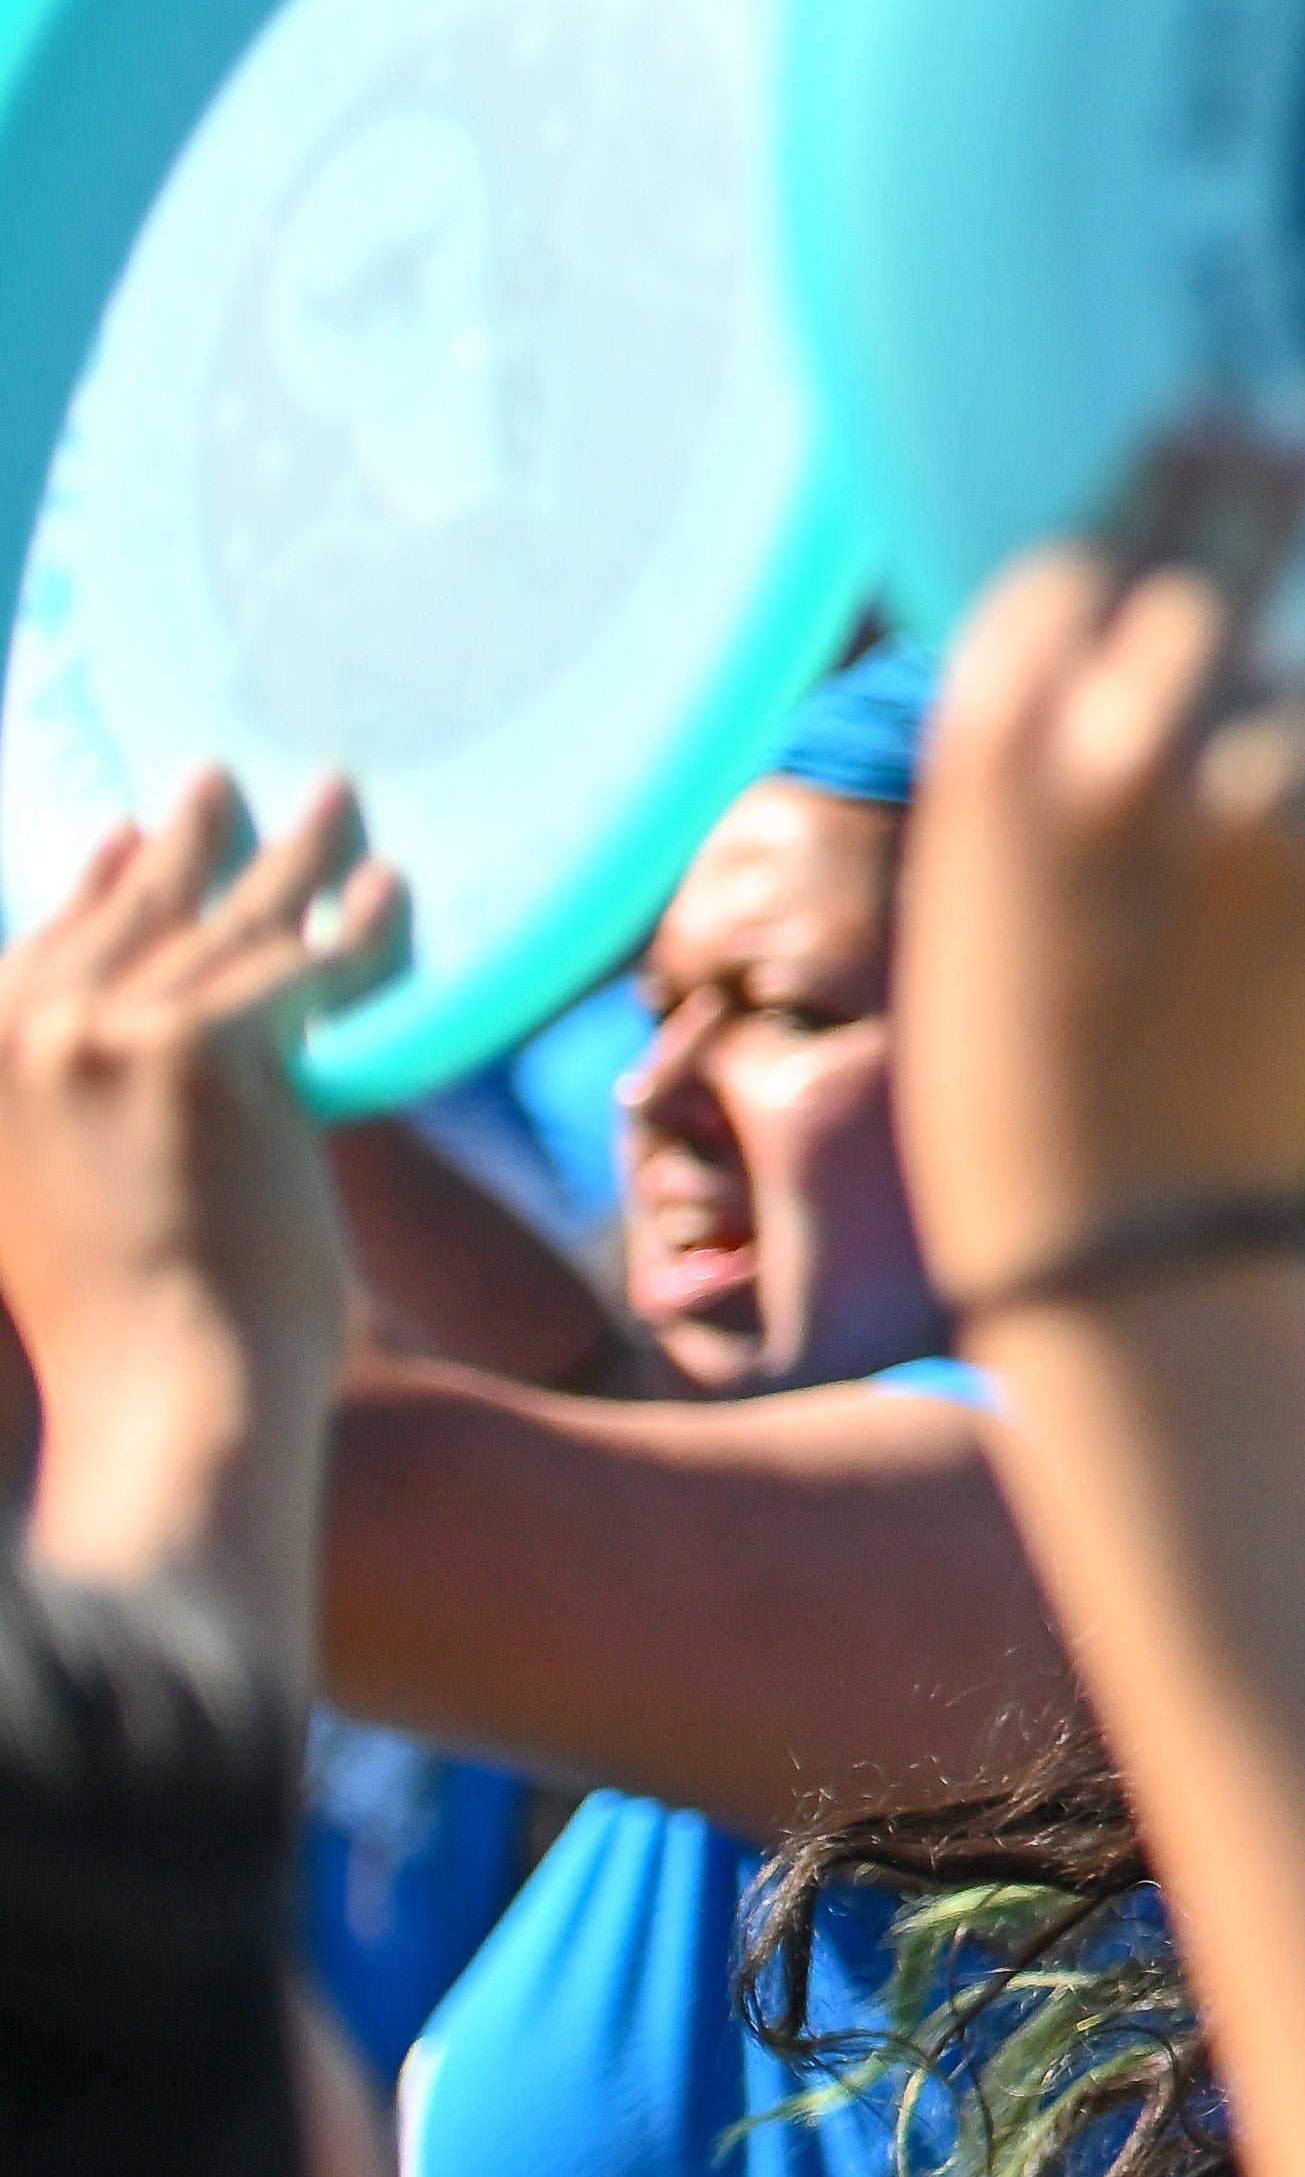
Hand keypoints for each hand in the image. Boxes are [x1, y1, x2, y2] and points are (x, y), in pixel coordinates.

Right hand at [0, 771, 400, 1483]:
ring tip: (339, 800)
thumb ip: (62, 1101)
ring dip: (291, 855)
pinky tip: (394, 888)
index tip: (126, 828)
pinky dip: (359, 925)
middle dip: (187, 841)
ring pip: (223, 920)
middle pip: (126, 910)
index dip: (96, 886)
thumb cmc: (123, 1326)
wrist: (165, 1396)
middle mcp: (13, 1032)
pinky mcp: (199, 1049)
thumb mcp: (54, 1193)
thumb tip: (102, 1024)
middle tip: (225, 780)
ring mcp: (98, 1034)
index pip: (40, 943)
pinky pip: (304, 961)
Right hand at [897, 419, 1304, 1295]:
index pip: (1073, 570)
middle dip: (1261, 490)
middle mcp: (1106, 756)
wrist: (1105, 1229)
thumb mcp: (991, 905)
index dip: (1142, 488)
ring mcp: (1231, 807)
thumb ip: (1052, 789)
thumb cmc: (1024, 1083)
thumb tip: (1129, 689)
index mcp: (989, 757)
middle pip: (1203, 575)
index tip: (1188, 423)